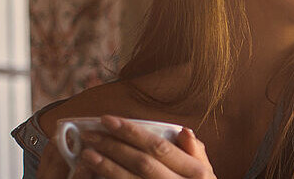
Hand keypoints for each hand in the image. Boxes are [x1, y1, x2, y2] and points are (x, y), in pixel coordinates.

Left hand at [76, 115, 216, 178]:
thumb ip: (196, 152)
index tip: (109, 120)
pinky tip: (94, 176)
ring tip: (87, 153)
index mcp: (194, 172)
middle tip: (90, 135)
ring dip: (106, 166)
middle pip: (141, 161)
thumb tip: (184, 131)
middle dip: (113, 146)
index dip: (132, 132)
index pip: (159, 146)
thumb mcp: (205, 174)